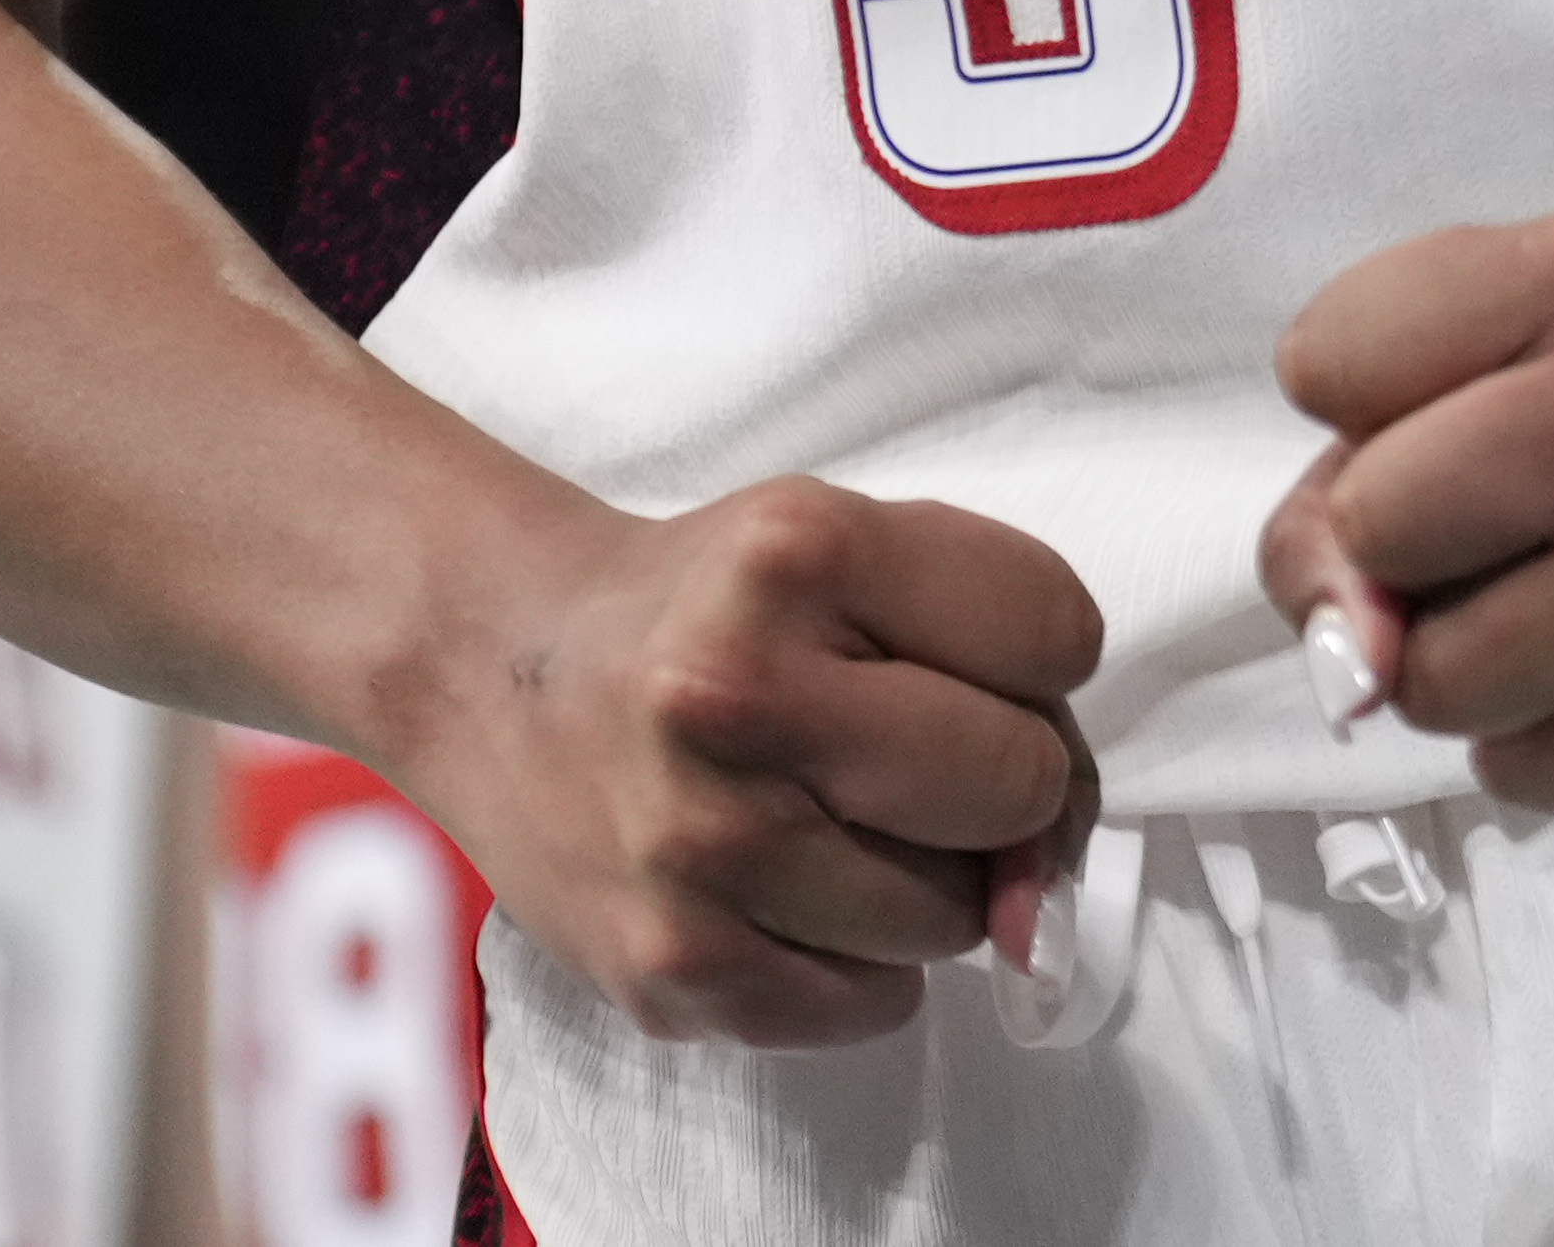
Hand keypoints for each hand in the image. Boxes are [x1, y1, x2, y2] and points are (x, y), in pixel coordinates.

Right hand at [380, 482, 1101, 1046]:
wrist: (494, 672)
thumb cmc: (711, 608)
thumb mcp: (849, 547)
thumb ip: (997, 670)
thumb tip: (1037, 909)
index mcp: (798, 553)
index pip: (1059, 634)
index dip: (1030, 659)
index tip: (951, 661)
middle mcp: (737, 696)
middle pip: (1018, 787)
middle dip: (991, 781)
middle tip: (897, 756)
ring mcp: (697, 846)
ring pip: (955, 917)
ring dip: (920, 880)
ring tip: (820, 817)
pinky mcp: (671, 969)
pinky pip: (874, 1005)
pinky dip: (856, 960)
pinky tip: (779, 888)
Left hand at [1254, 213, 1553, 818]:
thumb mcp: (1550, 327)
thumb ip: (1380, 436)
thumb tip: (1342, 651)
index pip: (1325, 356)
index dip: (1361, 404)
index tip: (1454, 406)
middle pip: (1367, 525)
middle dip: (1397, 547)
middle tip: (1501, 531)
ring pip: (1425, 678)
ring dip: (1458, 665)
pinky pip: (1513, 769)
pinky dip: (1537, 739)